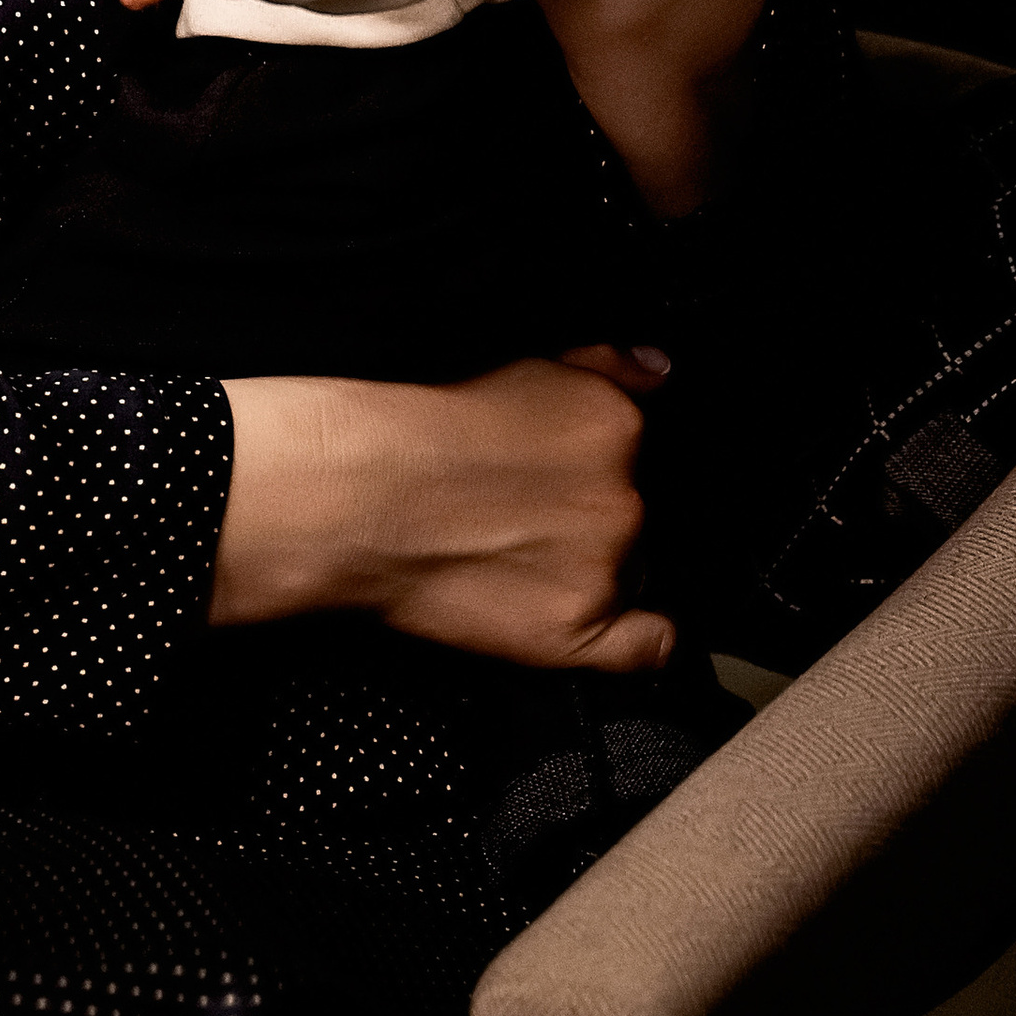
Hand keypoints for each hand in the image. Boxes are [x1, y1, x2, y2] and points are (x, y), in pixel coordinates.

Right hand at [211, 349, 675, 669]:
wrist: (358, 496)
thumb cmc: (417, 430)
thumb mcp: (522, 367)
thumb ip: (605, 367)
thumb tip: (657, 370)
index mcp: (616, 423)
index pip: (648, 451)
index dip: (606, 464)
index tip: (567, 472)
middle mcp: (622, 497)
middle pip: (638, 515)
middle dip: (596, 515)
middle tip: (529, 513)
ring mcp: (603, 568)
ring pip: (634, 572)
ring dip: (595, 565)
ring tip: (521, 554)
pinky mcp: (575, 631)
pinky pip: (646, 647)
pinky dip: (641, 639)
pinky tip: (611, 621)